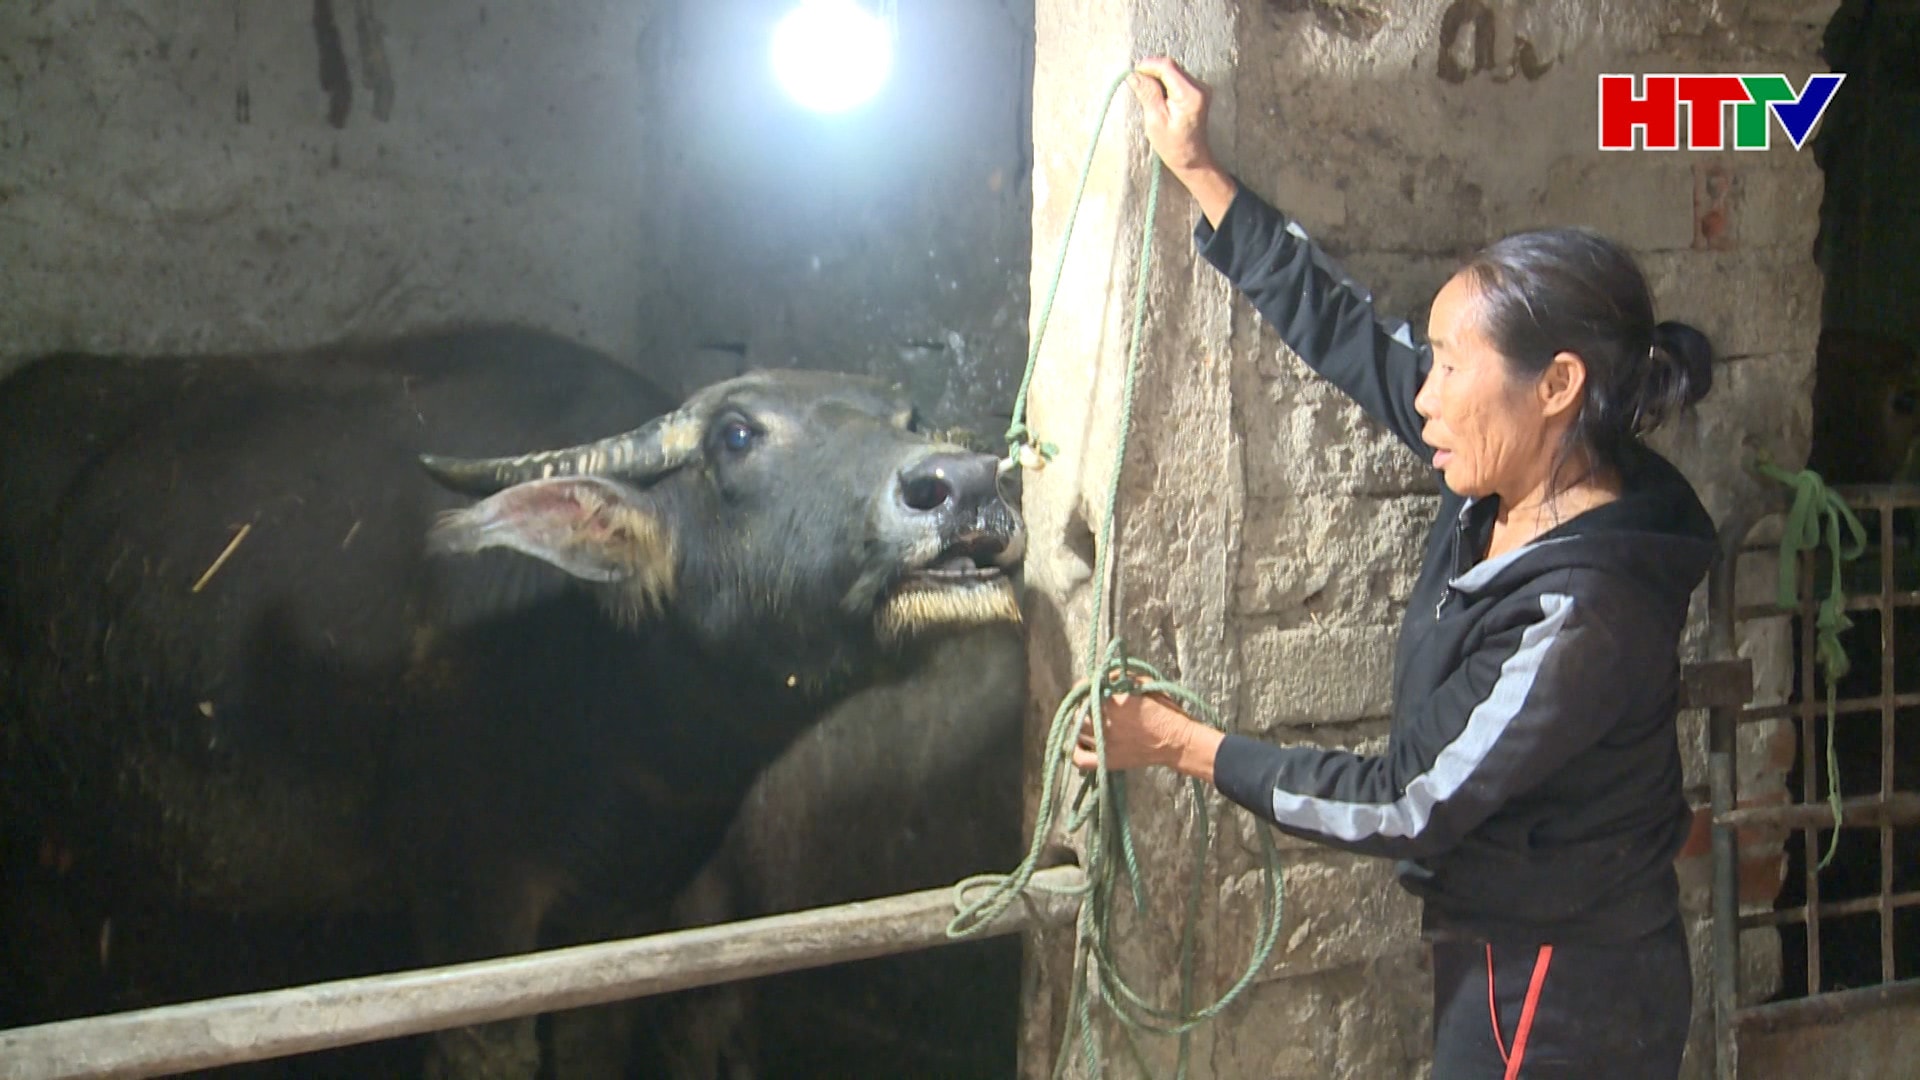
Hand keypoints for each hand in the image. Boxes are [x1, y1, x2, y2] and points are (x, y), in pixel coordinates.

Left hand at [1072, 690, 1220, 779]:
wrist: (1177, 741)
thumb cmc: (1165, 710)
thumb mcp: (1144, 683)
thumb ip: (1120, 677)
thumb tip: (1103, 677)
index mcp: (1111, 701)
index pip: (1083, 689)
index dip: (1085, 685)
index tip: (1091, 685)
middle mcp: (1103, 722)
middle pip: (1078, 710)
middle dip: (1084, 704)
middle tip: (1093, 703)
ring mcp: (1103, 744)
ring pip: (1076, 731)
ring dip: (1081, 723)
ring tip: (1090, 721)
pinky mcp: (1106, 761)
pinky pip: (1080, 759)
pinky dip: (1074, 750)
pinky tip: (1079, 742)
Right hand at [1129, 56, 1216, 174]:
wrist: (1192, 158)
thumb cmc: (1173, 145)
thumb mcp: (1155, 121)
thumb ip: (1147, 94)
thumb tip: (1134, 75)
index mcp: (1190, 95)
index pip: (1167, 67)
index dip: (1148, 66)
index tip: (1133, 74)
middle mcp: (1199, 87)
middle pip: (1171, 67)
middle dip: (1152, 73)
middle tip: (1138, 87)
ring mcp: (1200, 87)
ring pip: (1173, 71)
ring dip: (1157, 78)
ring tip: (1149, 97)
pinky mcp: (1197, 90)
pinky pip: (1176, 78)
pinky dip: (1164, 83)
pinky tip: (1159, 99)